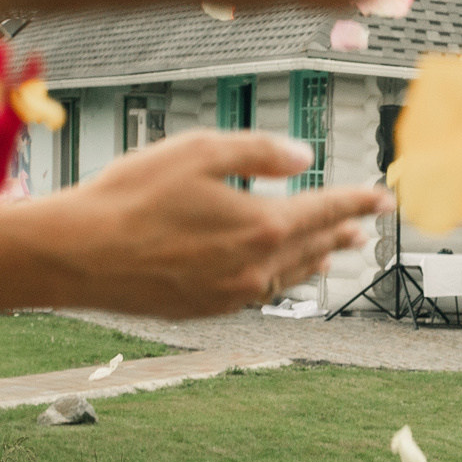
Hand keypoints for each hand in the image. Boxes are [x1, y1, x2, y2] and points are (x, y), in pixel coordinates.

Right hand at [9, 130, 387, 316]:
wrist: (77, 254)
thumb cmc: (128, 199)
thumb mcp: (197, 152)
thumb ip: (258, 152)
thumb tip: (302, 157)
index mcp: (261, 225)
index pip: (326, 210)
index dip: (358, 200)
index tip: (384, 197)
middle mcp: (255, 266)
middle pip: (314, 246)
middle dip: (343, 232)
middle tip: (367, 227)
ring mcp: (232, 292)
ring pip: (290, 275)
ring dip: (317, 260)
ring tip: (335, 253)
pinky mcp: (206, 308)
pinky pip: (259, 293)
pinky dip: (280, 280)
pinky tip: (277, 276)